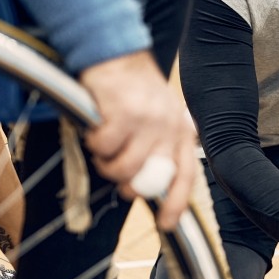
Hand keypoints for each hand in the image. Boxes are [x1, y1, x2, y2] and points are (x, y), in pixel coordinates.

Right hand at [79, 51, 196, 230]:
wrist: (118, 54)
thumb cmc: (135, 92)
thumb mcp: (159, 118)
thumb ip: (159, 148)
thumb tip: (150, 188)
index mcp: (182, 132)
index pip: (185, 176)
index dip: (176, 204)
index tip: (165, 225)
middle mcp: (169, 128)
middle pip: (146, 179)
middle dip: (125, 183)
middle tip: (112, 169)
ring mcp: (148, 121)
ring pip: (122, 167)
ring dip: (106, 163)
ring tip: (102, 147)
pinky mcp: (123, 113)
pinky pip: (102, 146)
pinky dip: (93, 141)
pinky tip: (96, 127)